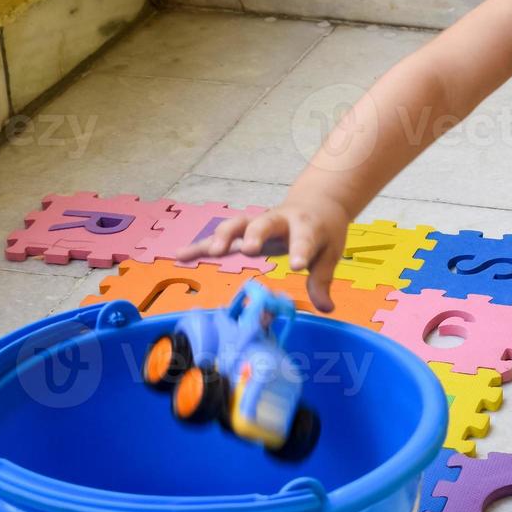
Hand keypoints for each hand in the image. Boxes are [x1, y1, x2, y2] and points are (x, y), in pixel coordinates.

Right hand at [174, 196, 349, 312]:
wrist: (314, 202)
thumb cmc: (322, 230)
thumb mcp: (330, 253)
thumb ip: (322, 280)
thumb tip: (325, 309)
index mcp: (306, 225)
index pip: (304, 238)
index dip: (301, 251)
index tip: (298, 266)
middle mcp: (279, 220)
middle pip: (264, 223)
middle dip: (256, 235)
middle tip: (249, 249)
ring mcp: (259, 224)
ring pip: (238, 224)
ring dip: (224, 236)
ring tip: (213, 252)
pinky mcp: (245, 231)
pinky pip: (221, 237)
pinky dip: (201, 245)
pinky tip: (181, 255)